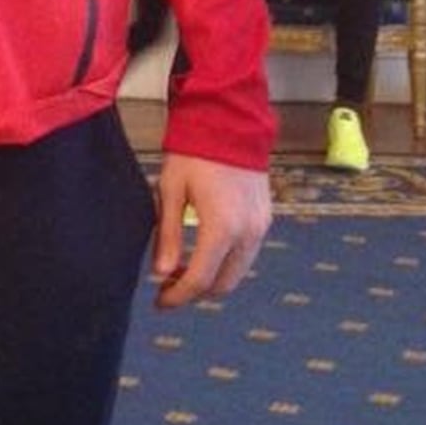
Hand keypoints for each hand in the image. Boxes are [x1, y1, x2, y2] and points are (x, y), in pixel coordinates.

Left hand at [151, 152, 271, 310]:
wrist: (229, 121)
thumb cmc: (193, 153)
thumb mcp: (170, 192)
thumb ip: (167, 236)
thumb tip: (160, 274)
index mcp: (222, 228)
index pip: (200, 280)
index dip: (178, 297)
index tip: (160, 302)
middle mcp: (248, 233)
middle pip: (223, 285)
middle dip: (195, 292)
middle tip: (167, 287)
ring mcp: (261, 227)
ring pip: (238, 272)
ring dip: (211, 278)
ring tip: (181, 268)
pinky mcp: (266, 219)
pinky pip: (247, 254)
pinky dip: (226, 262)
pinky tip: (202, 251)